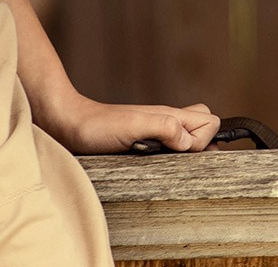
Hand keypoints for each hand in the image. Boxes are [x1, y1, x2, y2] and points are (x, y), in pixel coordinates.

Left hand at [42, 92, 222, 154]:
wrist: (68, 124)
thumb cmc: (97, 125)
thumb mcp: (133, 125)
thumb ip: (165, 127)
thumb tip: (189, 143)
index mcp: (169, 115)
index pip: (209, 121)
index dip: (202, 140)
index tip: (181, 150)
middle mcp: (166, 122)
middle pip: (203, 126)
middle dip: (200, 144)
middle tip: (175, 156)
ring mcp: (155, 132)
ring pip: (186, 138)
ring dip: (181, 153)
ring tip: (160, 160)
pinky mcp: (142, 143)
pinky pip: (167, 148)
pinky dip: (164, 157)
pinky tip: (147, 163)